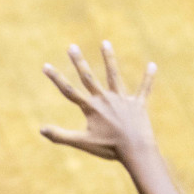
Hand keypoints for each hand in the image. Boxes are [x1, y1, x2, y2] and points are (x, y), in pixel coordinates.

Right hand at [39, 41, 157, 160]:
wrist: (136, 150)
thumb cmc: (109, 148)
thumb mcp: (82, 143)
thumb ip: (60, 136)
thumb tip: (40, 129)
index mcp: (91, 108)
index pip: (69, 91)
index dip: (56, 78)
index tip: (45, 65)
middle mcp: (105, 99)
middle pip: (89, 77)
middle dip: (79, 61)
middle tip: (72, 46)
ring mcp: (122, 100)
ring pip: (114, 76)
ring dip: (109, 59)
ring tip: (105, 43)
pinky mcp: (138, 105)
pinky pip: (144, 89)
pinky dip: (148, 77)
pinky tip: (152, 65)